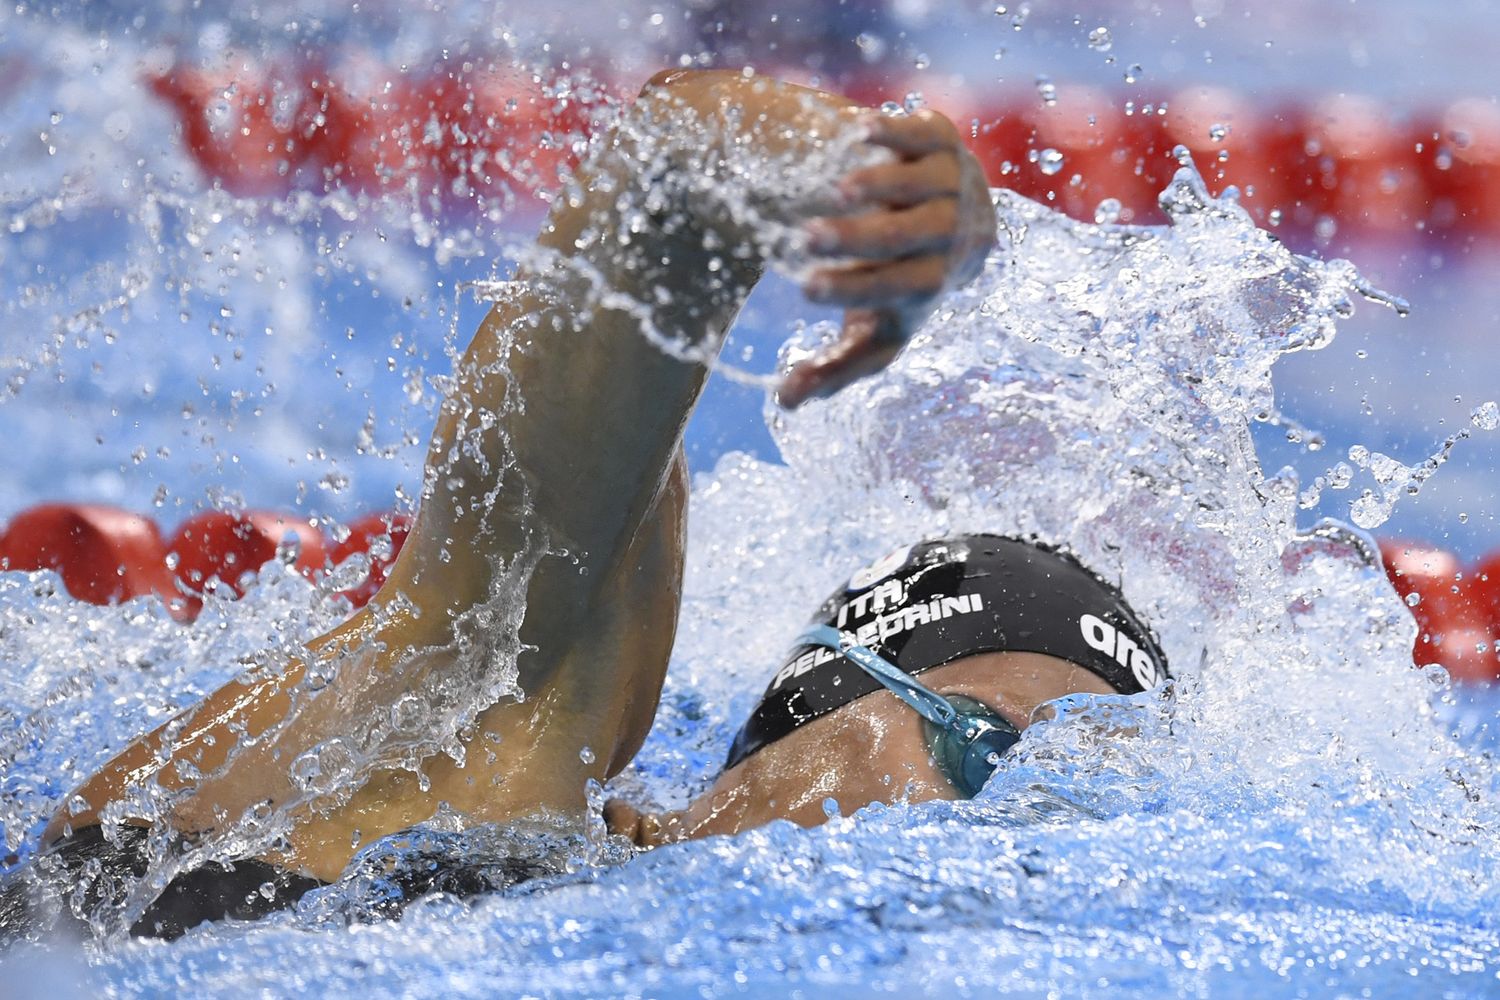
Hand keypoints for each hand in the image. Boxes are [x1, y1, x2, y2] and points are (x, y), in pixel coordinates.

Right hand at [776, 109, 996, 408]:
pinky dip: (895, 132)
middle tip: (806, 238)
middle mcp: (952, 235)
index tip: (805, 287)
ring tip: (834, 192)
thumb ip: (832, 367)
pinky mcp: (943, 139)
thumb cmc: (898, 285)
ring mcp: (954, 183)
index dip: (855, 290)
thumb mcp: (870, 330)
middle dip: (860, 241)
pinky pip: (925, 134)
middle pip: (914, 239)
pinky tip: (858, 131)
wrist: (956, 217)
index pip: (903, 291)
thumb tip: (783, 402)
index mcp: (931, 285)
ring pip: (924, 186)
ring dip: (880, 188)